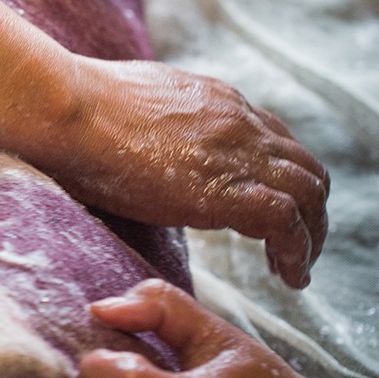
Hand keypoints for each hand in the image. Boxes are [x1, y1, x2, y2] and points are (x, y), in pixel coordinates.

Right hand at [60, 59, 328, 289]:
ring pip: (309, 193)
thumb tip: (132, 140)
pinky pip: (287, 223)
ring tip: (297, 270)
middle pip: (303, 165)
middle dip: (309, 207)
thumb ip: (150, 122)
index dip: (279, 175)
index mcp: (214, 101)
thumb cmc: (75, 107)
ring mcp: (237, 152)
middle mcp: (237, 122)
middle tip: (296, 245)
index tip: (269, 208)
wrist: (68, 108)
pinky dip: (296, 252)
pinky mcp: (226, 190)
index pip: (271, 137)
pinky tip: (287, 277)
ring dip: (310, 235)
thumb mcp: (130, 102)